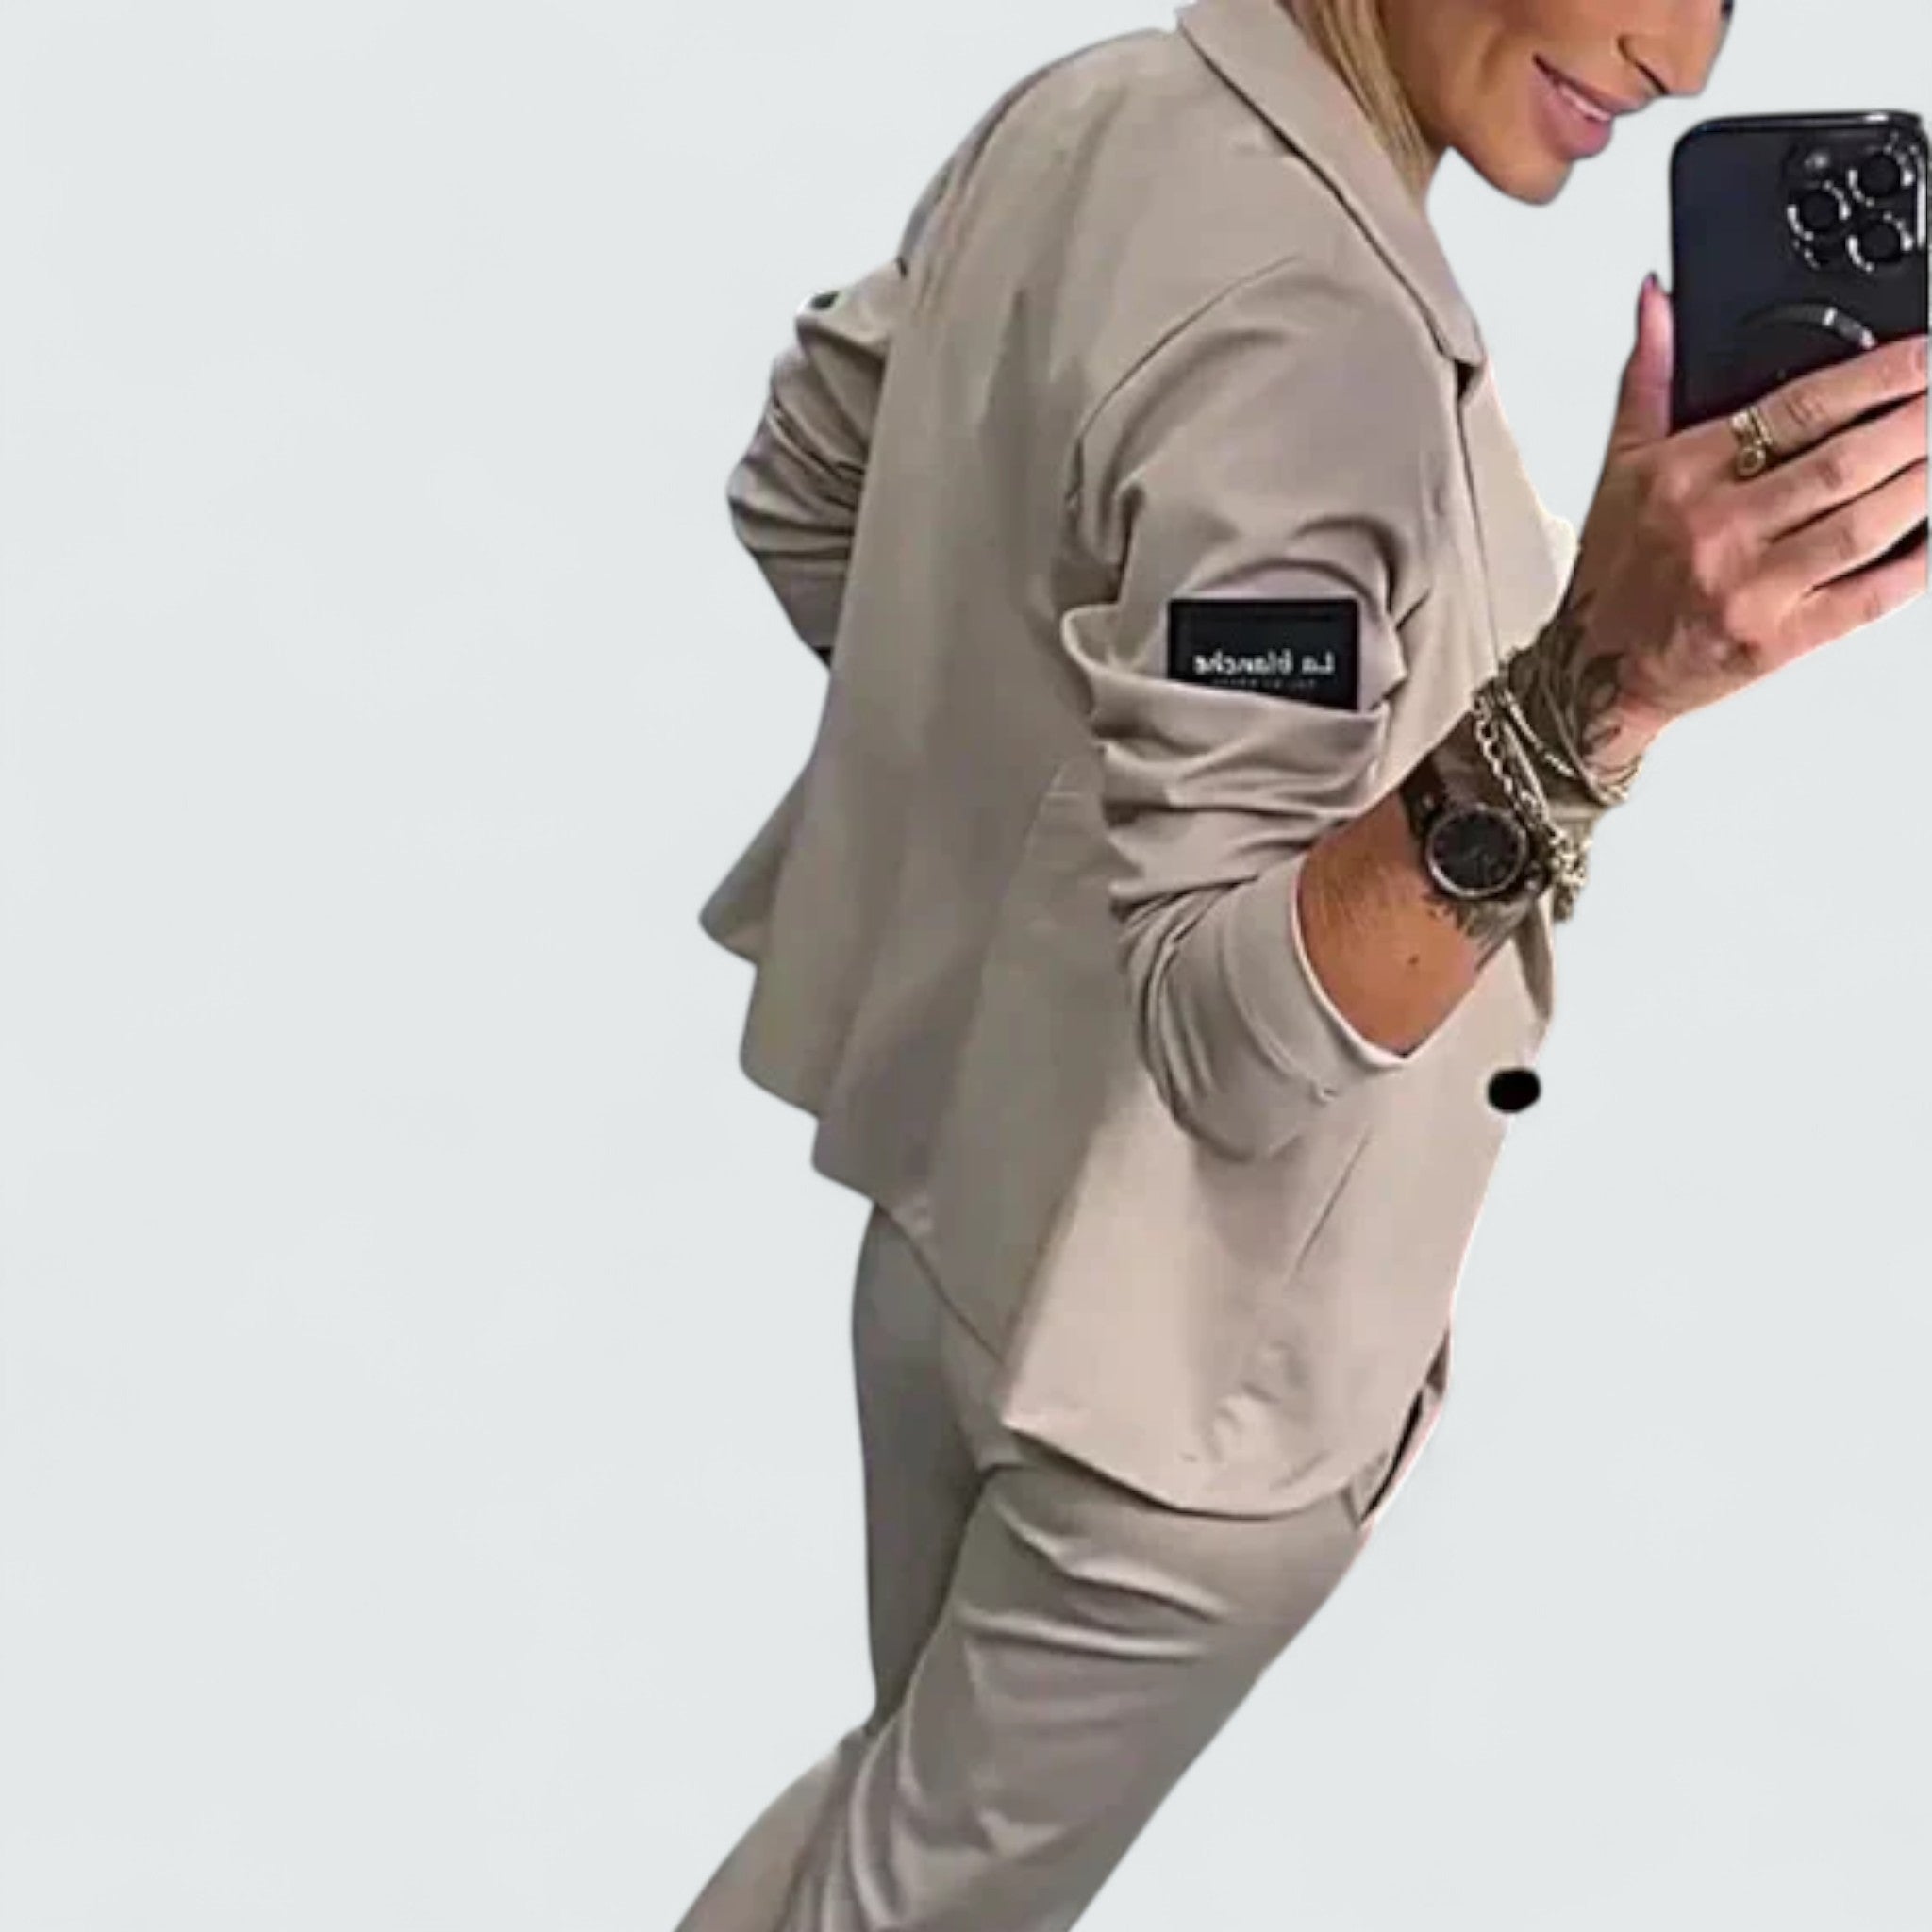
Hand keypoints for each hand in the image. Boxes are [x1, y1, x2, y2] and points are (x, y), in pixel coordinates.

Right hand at [1565, 276, 1928, 737]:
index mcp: (1683, 476)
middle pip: (1841, 463)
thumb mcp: (1621, 466)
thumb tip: (1659, 302)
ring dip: (1924, 485)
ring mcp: (1748, 588)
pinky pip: (1863, 598)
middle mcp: (1715, 529)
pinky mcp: (1775, 641)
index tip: (1925, 357)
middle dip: (1917, 425)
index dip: (1877, 377)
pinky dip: (1914, 566)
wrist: (1595, 671)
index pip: (1798, 409)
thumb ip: (1649, 378)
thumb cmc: (1616, 573)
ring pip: (1863, 525)